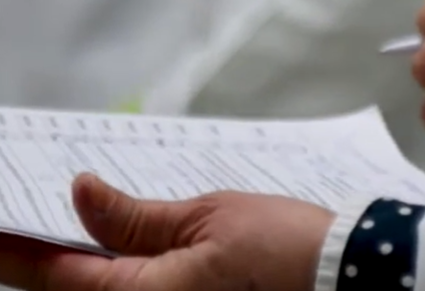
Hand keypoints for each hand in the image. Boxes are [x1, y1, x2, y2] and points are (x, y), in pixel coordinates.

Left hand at [0, 174, 334, 290]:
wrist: (342, 275)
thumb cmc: (282, 248)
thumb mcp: (206, 217)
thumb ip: (135, 216)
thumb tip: (81, 193)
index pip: (50, 273)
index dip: (11, 246)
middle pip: (69, 288)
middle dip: (40, 253)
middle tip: (21, 217)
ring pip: (99, 290)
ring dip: (76, 260)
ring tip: (60, 221)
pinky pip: (131, 290)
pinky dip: (112, 267)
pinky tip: (110, 240)